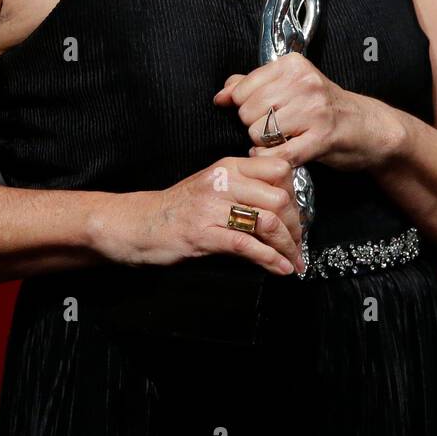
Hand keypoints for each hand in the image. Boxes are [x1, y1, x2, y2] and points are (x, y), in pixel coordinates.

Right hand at [88, 154, 304, 274]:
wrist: (137, 223)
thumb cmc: (178, 209)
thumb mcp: (214, 187)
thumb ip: (245, 189)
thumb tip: (285, 205)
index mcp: (229, 166)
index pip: (279, 168)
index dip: (297, 193)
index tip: (299, 215)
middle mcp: (223, 181)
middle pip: (280, 197)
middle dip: (297, 226)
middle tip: (299, 245)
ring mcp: (211, 207)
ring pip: (267, 221)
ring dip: (288, 246)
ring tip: (294, 261)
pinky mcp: (202, 233)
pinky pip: (247, 245)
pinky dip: (270, 259)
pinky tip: (280, 269)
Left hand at [213, 53, 395, 170]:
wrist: (365, 127)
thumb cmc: (322, 107)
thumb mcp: (289, 86)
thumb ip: (251, 85)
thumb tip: (220, 96)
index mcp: (292, 65)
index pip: (242, 89)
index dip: (243, 106)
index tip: (261, 111)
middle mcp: (304, 82)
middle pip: (248, 112)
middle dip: (254, 126)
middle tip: (275, 128)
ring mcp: (314, 110)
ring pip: (259, 133)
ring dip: (265, 144)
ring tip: (283, 139)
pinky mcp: (322, 138)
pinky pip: (278, 154)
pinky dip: (271, 159)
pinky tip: (281, 154)